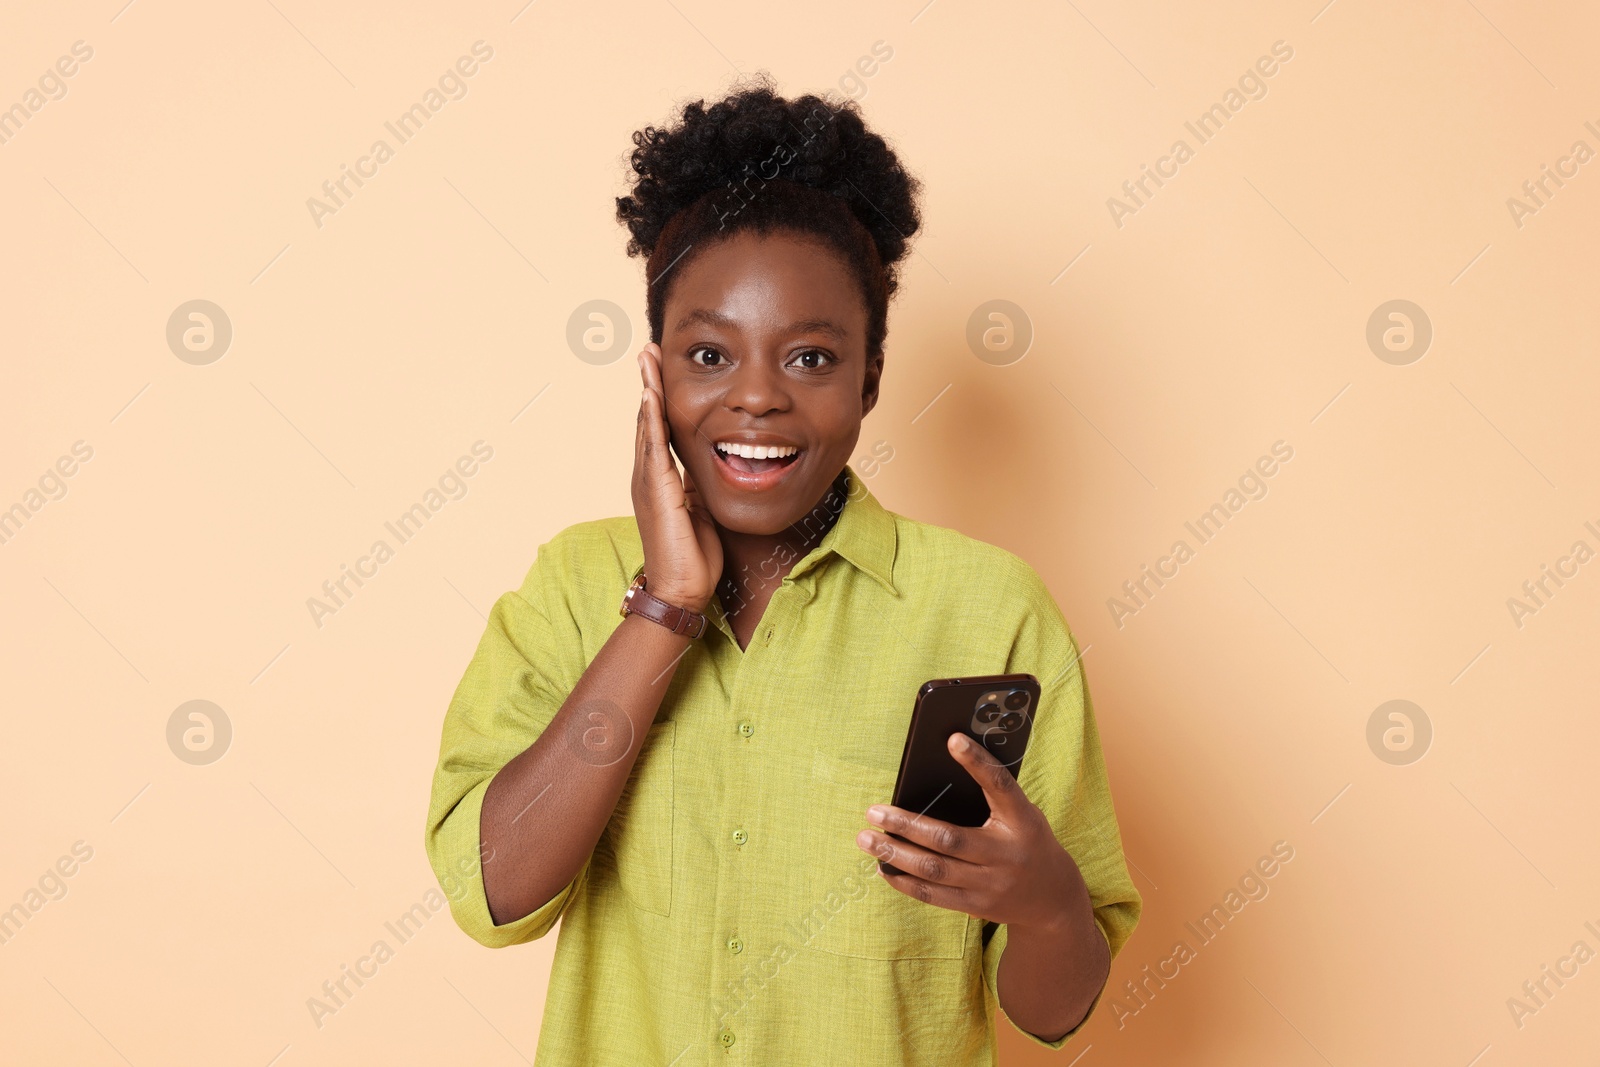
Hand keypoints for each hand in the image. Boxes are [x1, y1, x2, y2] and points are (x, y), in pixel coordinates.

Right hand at [632, 343, 721, 612]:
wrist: (682, 589)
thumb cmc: (693, 555)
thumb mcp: (699, 508)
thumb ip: (697, 484)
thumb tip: (711, 464)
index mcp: (659, 479)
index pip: (658, 429)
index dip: (659, 397)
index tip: (661, 369)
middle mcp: (648, 476)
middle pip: (646, 418)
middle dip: (649, 383)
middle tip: (649, 350)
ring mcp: (648, 482)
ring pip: (646, 426)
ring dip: (647, 390)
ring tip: (647, 359)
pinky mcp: (657, 491)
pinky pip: (653, 447)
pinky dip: (652, 419)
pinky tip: (652, 395)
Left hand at [856, 733, 1090, 934]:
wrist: (1054, 898)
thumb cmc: (1027, 841)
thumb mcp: (1022, 814)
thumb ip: (990, 796)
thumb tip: (936, 776)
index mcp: (1023, 820)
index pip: (1000, 785)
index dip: (978, 762)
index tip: (952, 739)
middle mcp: (1008, 853)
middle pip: (949, 839)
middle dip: (906, 824)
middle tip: (873, 811)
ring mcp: (992, 884)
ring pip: (934, 869)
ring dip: (895, 853)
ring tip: (866, 839)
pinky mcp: (978, 907)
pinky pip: (934, 896)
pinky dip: (904, 881)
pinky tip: (884, 867)